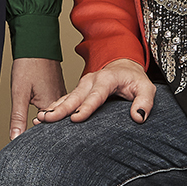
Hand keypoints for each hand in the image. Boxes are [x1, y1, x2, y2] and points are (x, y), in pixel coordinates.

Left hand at [7, 57, 64, 139]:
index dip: (38, 139)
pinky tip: (42, 112)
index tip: (31, 145)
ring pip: (55, 114)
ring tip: (37, 126)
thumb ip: (18, 118)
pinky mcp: (58, 88)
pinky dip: (48, 110)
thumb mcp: (19, 94)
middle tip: (32, 138)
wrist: (36, 43)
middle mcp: (62, 100)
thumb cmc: (28, 65)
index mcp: (53, 104)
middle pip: (53, 123)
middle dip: (43, 130)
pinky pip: (55, 105)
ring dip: (46, 120)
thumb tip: (15, 138)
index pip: (48, 130)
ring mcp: (61, 93)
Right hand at [34, 58, 156, 124]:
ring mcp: (82, 85)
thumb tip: (139, 116)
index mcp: (107, 79)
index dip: (86, 108)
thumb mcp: (147, 88)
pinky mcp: (77, 91)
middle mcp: (91, 81)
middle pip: (74, 97)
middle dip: (60, 109)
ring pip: (65, 98)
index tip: (76, 118)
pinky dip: (51, 107)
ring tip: (39, 119)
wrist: (124, 66)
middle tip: (48, 119)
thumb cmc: (135, 79)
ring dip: (52, 108)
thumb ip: (145, 101)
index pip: (96, 96)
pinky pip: (63, 100)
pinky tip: (41, 117)